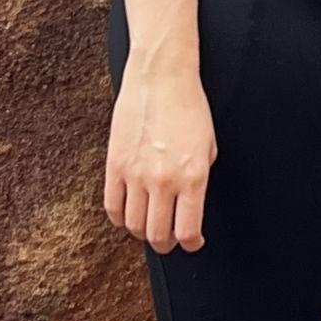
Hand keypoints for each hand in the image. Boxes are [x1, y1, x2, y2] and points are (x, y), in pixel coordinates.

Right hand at [104, 65, 216, 252]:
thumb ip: (199, 179)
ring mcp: (136, 174)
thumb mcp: (209, 145)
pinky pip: (112, 206)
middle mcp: (164, 180)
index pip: (187, 231)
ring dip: (143, 232)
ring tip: (150, 225)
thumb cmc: (189, 106)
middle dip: (166, 244)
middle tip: (170, 239)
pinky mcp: (114, 165)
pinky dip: (120, 218)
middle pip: (158, 235)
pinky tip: (129, 212)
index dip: (191, 244)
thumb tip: (190, 205)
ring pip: (133, 225)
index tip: (193, 242)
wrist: (161, 76)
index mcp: (193, 176)